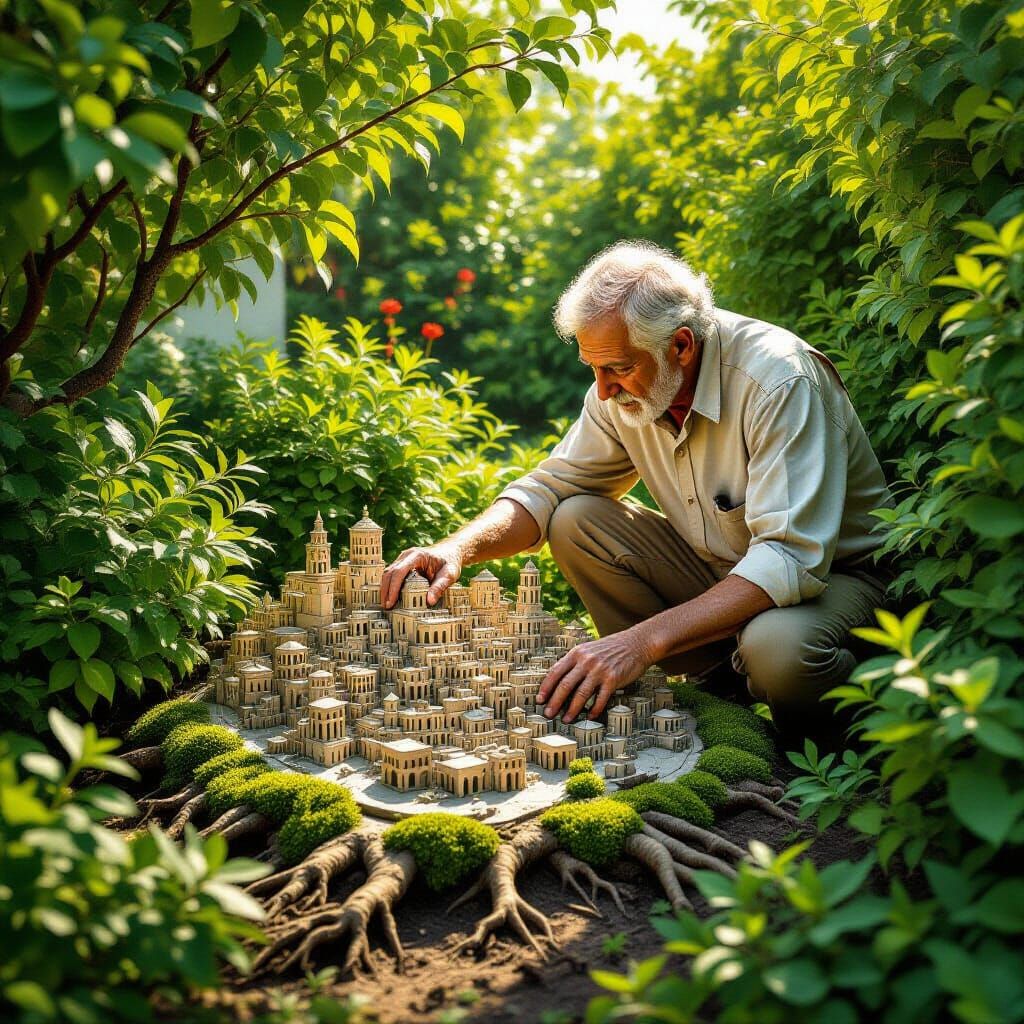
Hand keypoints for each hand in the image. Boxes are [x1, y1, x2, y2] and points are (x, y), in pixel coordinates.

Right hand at [380, 543, 463, 608]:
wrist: (450, 552)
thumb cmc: (450, 562)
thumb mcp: (449, 575)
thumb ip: (440, 587)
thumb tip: (429, 601)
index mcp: (417, 556)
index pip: (400, 571)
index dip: (393, 587)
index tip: (391, 602)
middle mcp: (407, 556)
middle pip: (390, 572)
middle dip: (386, 591)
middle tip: (387, 607)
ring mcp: (403, 559)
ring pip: (388, 574)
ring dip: (386, 590)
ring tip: (387, 606)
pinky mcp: (403, 565)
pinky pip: (393, 576)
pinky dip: (390, 587)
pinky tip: (392, 599)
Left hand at [537, 628, 653, 723]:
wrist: (636, 643)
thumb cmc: (611, 648)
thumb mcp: (589, 649)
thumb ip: (576, 662)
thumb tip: (559, 682)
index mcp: (577, 653)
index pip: (556, 671)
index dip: (546, 687)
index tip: (540, 700)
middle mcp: (586, 661)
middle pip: (565, 685)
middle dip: (555, 702)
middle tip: (548, 714)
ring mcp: (600, 670)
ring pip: (581, 694)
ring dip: (572, 710)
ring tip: (566, 719)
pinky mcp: (613, 679)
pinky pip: (600, 699)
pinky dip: (594, 710)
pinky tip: (589, 716)